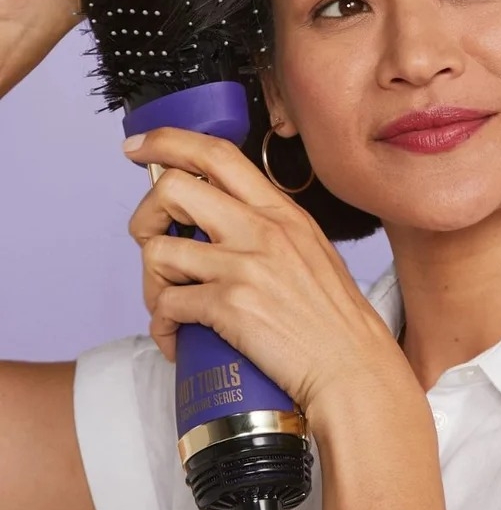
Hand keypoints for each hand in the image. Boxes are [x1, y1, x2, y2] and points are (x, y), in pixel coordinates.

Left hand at [122, 126, 408, 422]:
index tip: (137, 148)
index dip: (168, 142)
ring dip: (151, 282)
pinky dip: (162, 325)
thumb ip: (270, 230)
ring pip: (158, 250)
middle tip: (152, 242)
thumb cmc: (334, 320)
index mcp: (283, 213)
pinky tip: (178, 338)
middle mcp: (263, 230)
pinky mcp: (230, 306)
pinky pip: (166, 304)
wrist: (353, 367)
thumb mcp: (311, 253)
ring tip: (170, 304)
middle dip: (144, 216)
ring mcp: (245, 266)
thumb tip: (218, 222)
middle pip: (171, 189)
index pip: (217, 155)